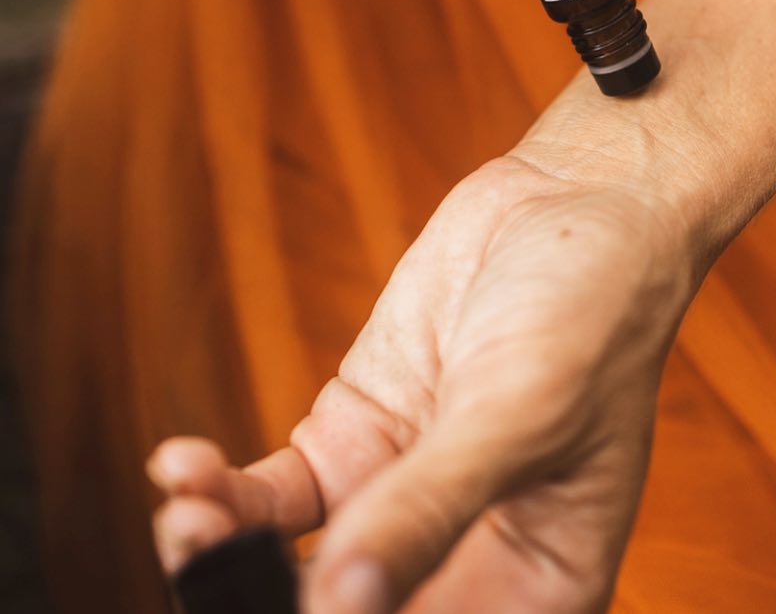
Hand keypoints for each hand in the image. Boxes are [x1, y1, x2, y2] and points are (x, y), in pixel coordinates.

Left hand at [149, 155, 693, 611]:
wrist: (575, 203)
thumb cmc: (590, 312)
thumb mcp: (517, 414)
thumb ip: (431, 508)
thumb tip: (340, 606)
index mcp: (535, 586)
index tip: (294, 605)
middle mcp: (461, 559)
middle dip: (264, 610)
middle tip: (210, 573)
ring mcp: (398, 497)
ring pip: (290, 572)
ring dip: (223, 559)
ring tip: (188, 523)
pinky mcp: (356, 436)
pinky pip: (275, 497)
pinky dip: (223, 493)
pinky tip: (184, 467)